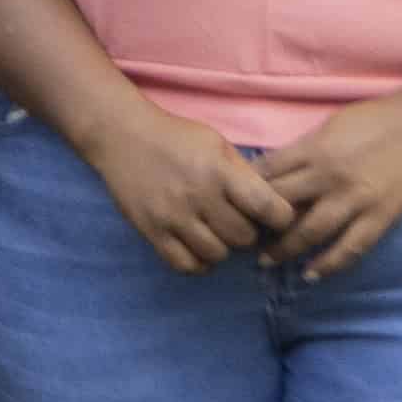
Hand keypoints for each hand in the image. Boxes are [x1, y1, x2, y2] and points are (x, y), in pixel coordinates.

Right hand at [77, 103, 294, 275]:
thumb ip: (244, 175)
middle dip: (247, 231)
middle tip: (237, 220)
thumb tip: (272, 206)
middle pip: (244, 237)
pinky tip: (198, 247)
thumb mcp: (217, 144)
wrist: (121, 135)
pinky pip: (185, 265)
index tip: (274, 215)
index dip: (280, 217)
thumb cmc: (176, 137)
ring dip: (222, 246)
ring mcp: (172, 216)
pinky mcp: (151, 231)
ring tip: (214, 232)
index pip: (268, 209)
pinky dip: (198, 262)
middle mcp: (198, 196)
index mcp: (219, 171)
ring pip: (217, 254)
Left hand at [254, 92, 401, 279]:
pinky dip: (330, 263)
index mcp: (314, 149)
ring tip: (266, 261)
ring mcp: (357, 198)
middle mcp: (330, 176)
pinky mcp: (382, 215)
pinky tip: (311, 274)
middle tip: (239, 237)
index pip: (266, 174)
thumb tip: (274, 172)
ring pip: (311, 232)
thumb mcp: (330, 127)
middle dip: (256, 223)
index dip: (243, 192)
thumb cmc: (376, 119)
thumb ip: (304, 151)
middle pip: (281, 205)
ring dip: (285, 250)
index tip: (229, 206)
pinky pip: (351, 246)